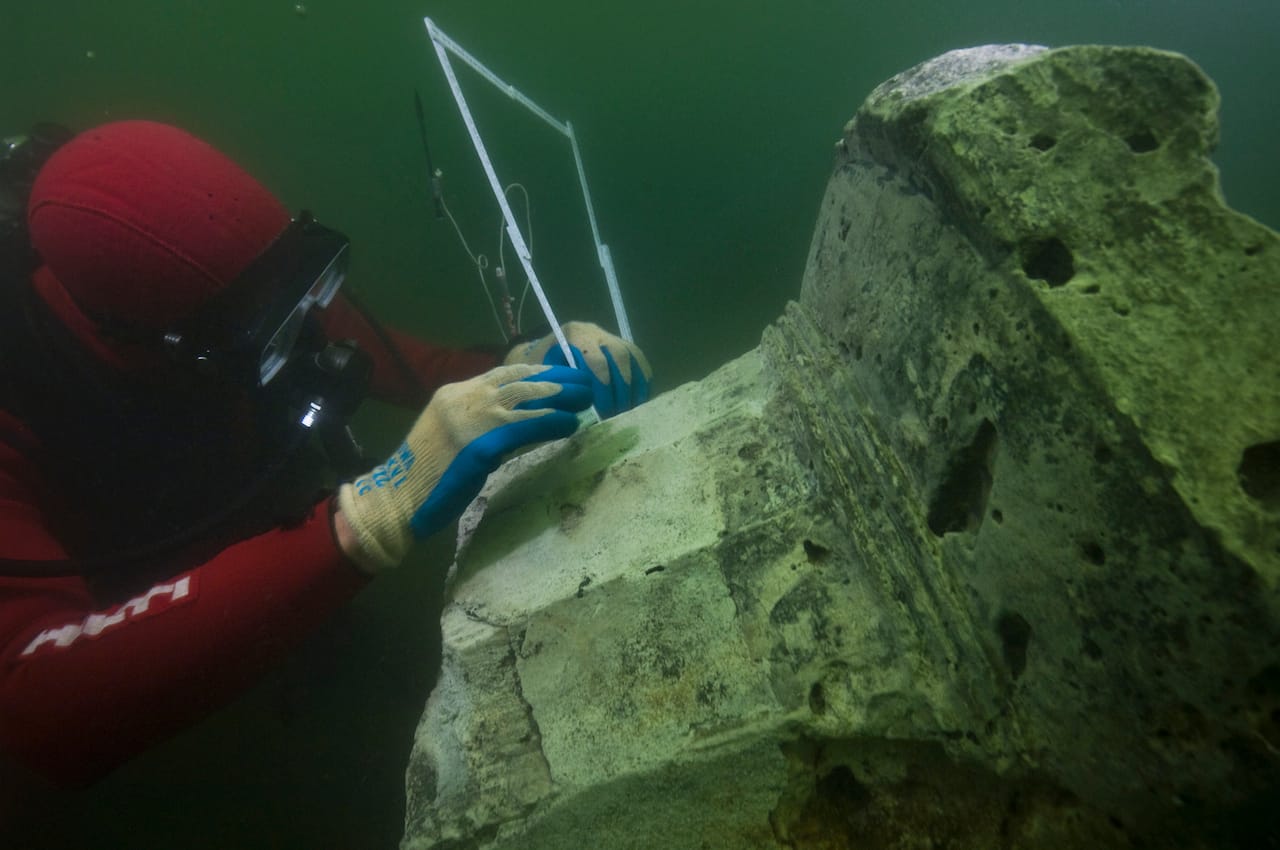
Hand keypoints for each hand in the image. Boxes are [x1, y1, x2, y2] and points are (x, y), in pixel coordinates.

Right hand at [337, 363, 591, 571]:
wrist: (399, 500)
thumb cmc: (428, 475)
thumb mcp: (453, 434)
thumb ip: (481, 421)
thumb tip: (521, 417)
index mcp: (453, 395)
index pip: (503, 373)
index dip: (536, 372)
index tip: (561, 373)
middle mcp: (462, 399)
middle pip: (518, 380)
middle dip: (554, 379)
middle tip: (583, 381)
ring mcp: (470, 420)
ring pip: (524, 398)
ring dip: (560, 397)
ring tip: (586, 398)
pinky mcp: (479, 446)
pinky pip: (523, 428)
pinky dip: (549, 423)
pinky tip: (569, 424)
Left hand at [505, 321, 651, 417]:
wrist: (544, 355)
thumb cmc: (539, 369)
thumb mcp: (540, 376)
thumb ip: (556, 389)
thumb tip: (575, 413)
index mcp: (573, 335)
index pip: (595, 359)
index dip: (602, 388)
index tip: (602, 413)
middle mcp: (595, 332)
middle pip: (619, 356)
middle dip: (621, 390)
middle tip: (617, 416)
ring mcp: (612, 338)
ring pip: (633, 358)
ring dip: (634, 388)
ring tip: (630, 414)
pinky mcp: (624, 348)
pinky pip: (640, 363)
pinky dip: (642, 384)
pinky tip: (638, 405)